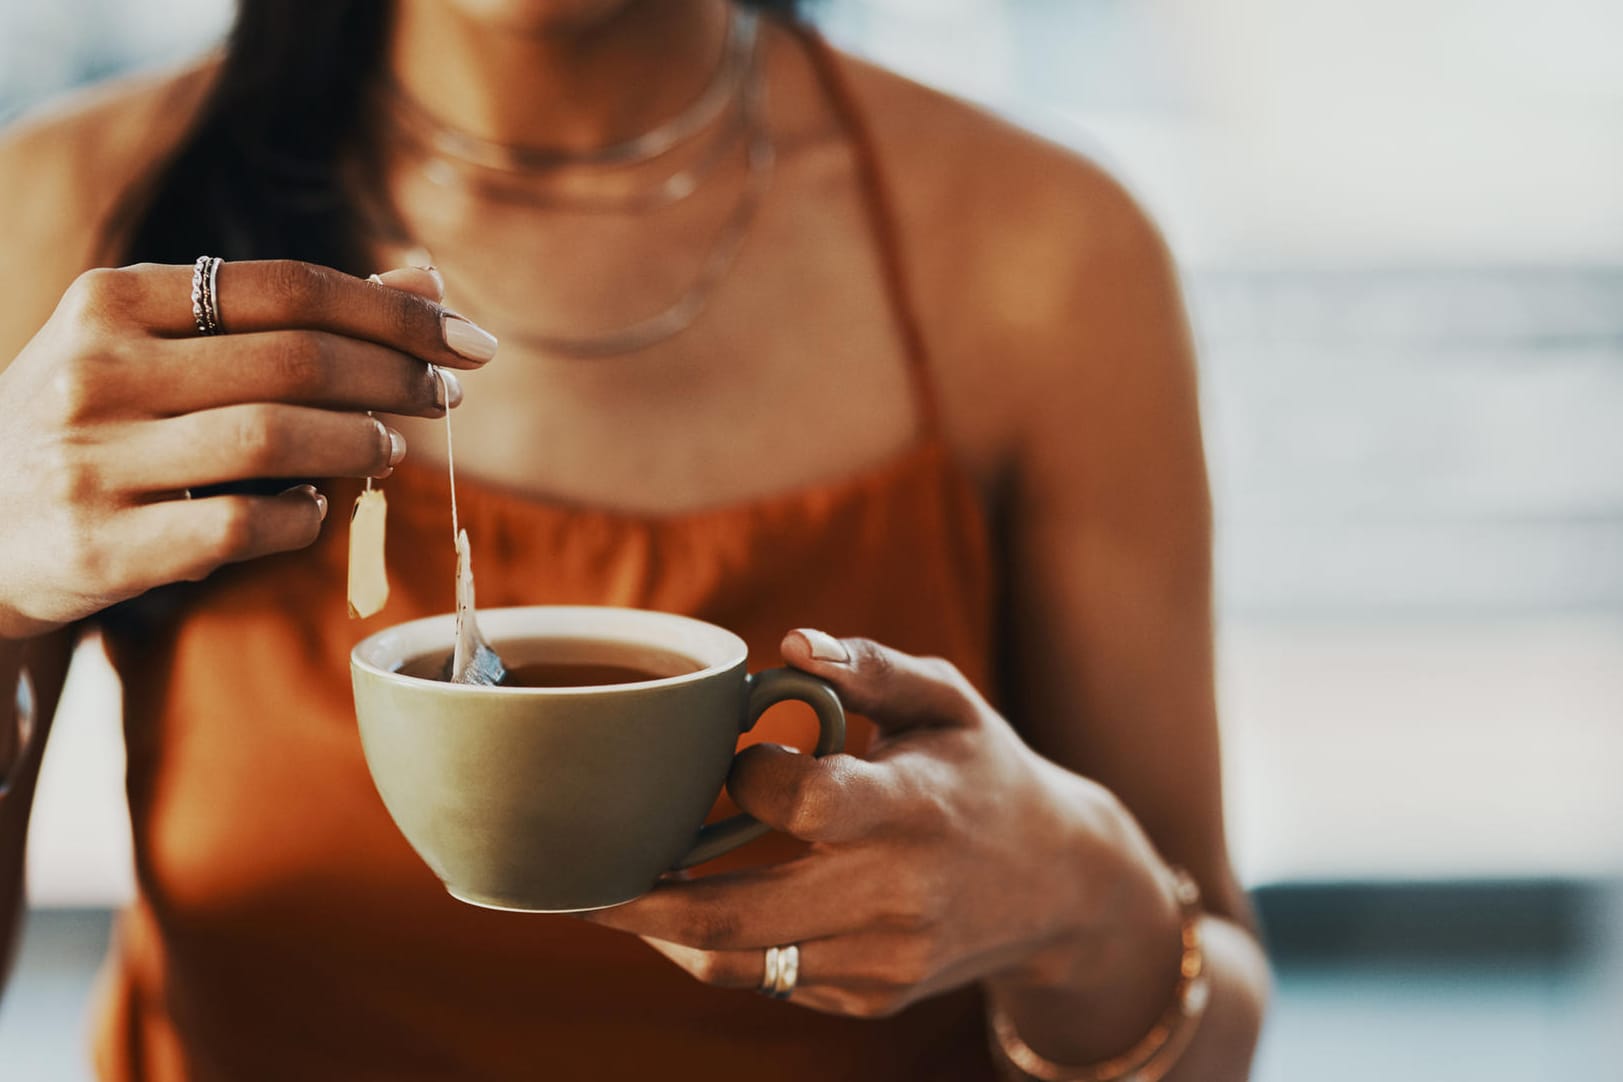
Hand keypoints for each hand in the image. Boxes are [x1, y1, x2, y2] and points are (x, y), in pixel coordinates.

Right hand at [0, 260, 497, 638]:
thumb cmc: (98, 421)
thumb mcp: (163, 346)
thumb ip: (287, 314)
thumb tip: (425, 277)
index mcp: (113, 299)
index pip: (290, 288)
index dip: (395, 311)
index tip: (466, 339)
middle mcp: (97, 370)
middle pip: (297, 360)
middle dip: (397, 377)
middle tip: (448, 395)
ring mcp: (94, 460)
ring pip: (276, 439)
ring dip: (361, 444)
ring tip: (391, 448)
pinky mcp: (105, 545)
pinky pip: (243, 526)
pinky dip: (303, 515)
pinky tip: (316, 506)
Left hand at [583, 631, 1176, 1018]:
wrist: (1061, 885)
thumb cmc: (984, 771)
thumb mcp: (947, 699)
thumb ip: (869, 665)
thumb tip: (788, 648)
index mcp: (914, 808)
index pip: (800, 803)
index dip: (750, 777)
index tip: (742, 758)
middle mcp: (899, 896)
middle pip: (739, 914)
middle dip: (642, 902)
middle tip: (581, 879)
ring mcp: (886, 960)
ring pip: (742, 963)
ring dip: (666, 934)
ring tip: (619, 897)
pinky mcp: (874, 997)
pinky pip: (773, 982)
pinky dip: (724, 949)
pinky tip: (699, 914)